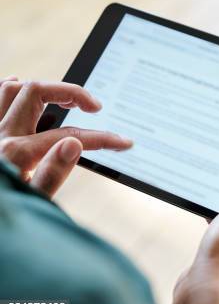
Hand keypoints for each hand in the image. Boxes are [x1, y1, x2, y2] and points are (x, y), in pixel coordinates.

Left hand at [0, 77, 132, 196]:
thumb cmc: (2, 215)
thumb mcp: (31, 202)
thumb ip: (52, 173)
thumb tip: (74, 144)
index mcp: (16, 154)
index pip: (69, 135)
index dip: (102, 137)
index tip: (122, 142)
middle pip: (37, 91)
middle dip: (71, 92)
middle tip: (93, 106)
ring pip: (11, 89)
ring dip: (40, 88)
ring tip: (64, 99)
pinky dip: (7, 88)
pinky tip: (21, 89)